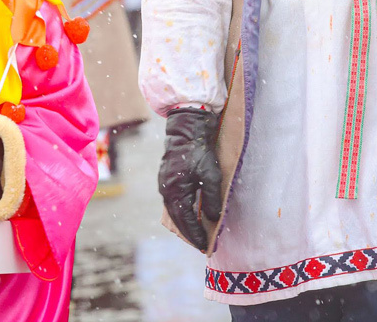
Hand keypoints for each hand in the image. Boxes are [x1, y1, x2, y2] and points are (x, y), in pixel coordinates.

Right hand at [159, 107, 221, 250]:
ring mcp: (164, 184)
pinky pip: (172, 201)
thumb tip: (212, 218)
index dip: (195, 235)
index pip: (185, 221)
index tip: (205, 246)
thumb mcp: (211, 176)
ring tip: (195, 233)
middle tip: (201, 245)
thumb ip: (212, 199)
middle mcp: (165, 191)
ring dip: (184, 223)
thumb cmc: (199, 152)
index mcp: (175, 192)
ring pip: (173, 211)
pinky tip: (189, 214)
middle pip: (177, 219)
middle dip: (189, 233)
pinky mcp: (166, 178)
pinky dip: (181, 211)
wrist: (186, 130)